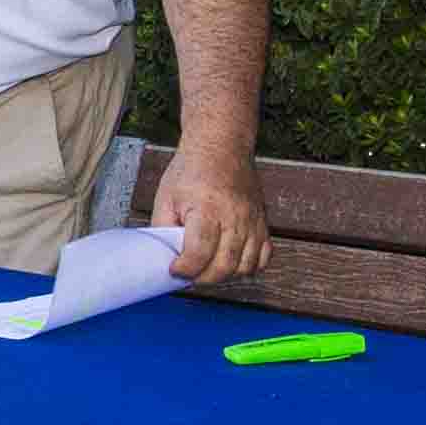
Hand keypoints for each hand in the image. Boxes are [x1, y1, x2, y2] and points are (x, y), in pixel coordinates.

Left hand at [156, 140, 273, 286]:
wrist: (221, 146)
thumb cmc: (191, 170)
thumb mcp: (166, 197)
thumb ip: (163, 230)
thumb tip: (162, 258)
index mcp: (207, 208)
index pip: (199, 253)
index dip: (185, 270)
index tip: (174, 270)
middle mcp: (234, 216)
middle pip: (224, 266)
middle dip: (202, 278)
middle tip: (189, 273)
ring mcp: (252, 221)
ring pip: (245, 267)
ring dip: (224, 275)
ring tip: (207, 266)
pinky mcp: (262, 222)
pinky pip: (263, 257)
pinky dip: (248, 267)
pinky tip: (230, 260)